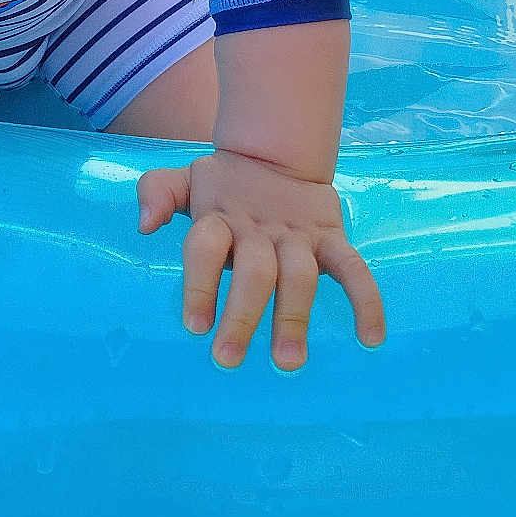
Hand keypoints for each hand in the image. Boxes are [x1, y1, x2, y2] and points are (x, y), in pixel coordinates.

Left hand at [137, 148, 384, 369]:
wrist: (276, 154)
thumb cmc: (222, 186)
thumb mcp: (185, 180)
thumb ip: (158, 193)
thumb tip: (144, 224)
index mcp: (219, 217)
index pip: (205, 248)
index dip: (200, 284)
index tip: (195, 327)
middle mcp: (258, 229)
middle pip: (254, 271)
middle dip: (243, 315)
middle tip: (228, 359)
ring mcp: (298, 236)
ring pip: (300, 276)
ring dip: (294, 318)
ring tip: (288, 362)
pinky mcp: (332, 239)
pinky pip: (354, 269)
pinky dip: (367, 300)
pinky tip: (371, 338)